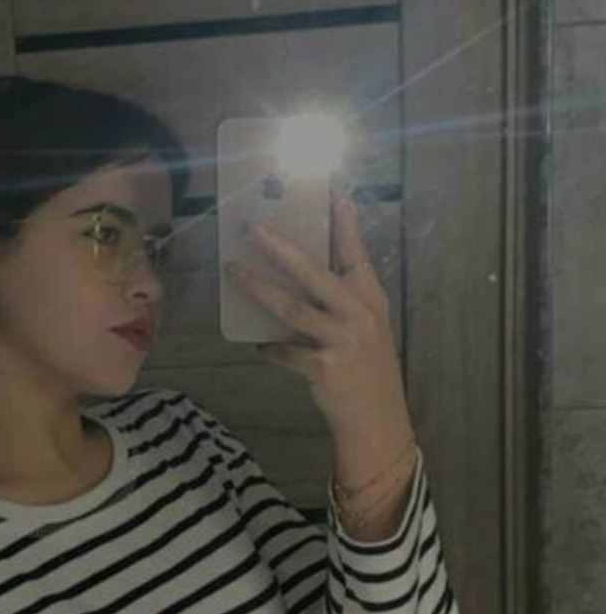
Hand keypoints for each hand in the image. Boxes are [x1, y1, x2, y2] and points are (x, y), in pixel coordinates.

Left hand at [224, 183, 412, 445]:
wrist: (379, 423)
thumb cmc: (369, 373)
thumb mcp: (367, 331)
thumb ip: (342, 304)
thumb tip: (299, 278)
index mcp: (371, 299)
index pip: (355, 252)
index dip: (345, 221)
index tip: (334, 189)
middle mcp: (359, 314)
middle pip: (312, 271)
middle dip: (279, 246)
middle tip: (252, 227)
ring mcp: (342, 339)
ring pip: (290, 307)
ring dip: (258, 287)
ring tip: (233, 271)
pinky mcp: (324, 366)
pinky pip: (285, 351)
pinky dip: (270, 348)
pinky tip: (259, 346)